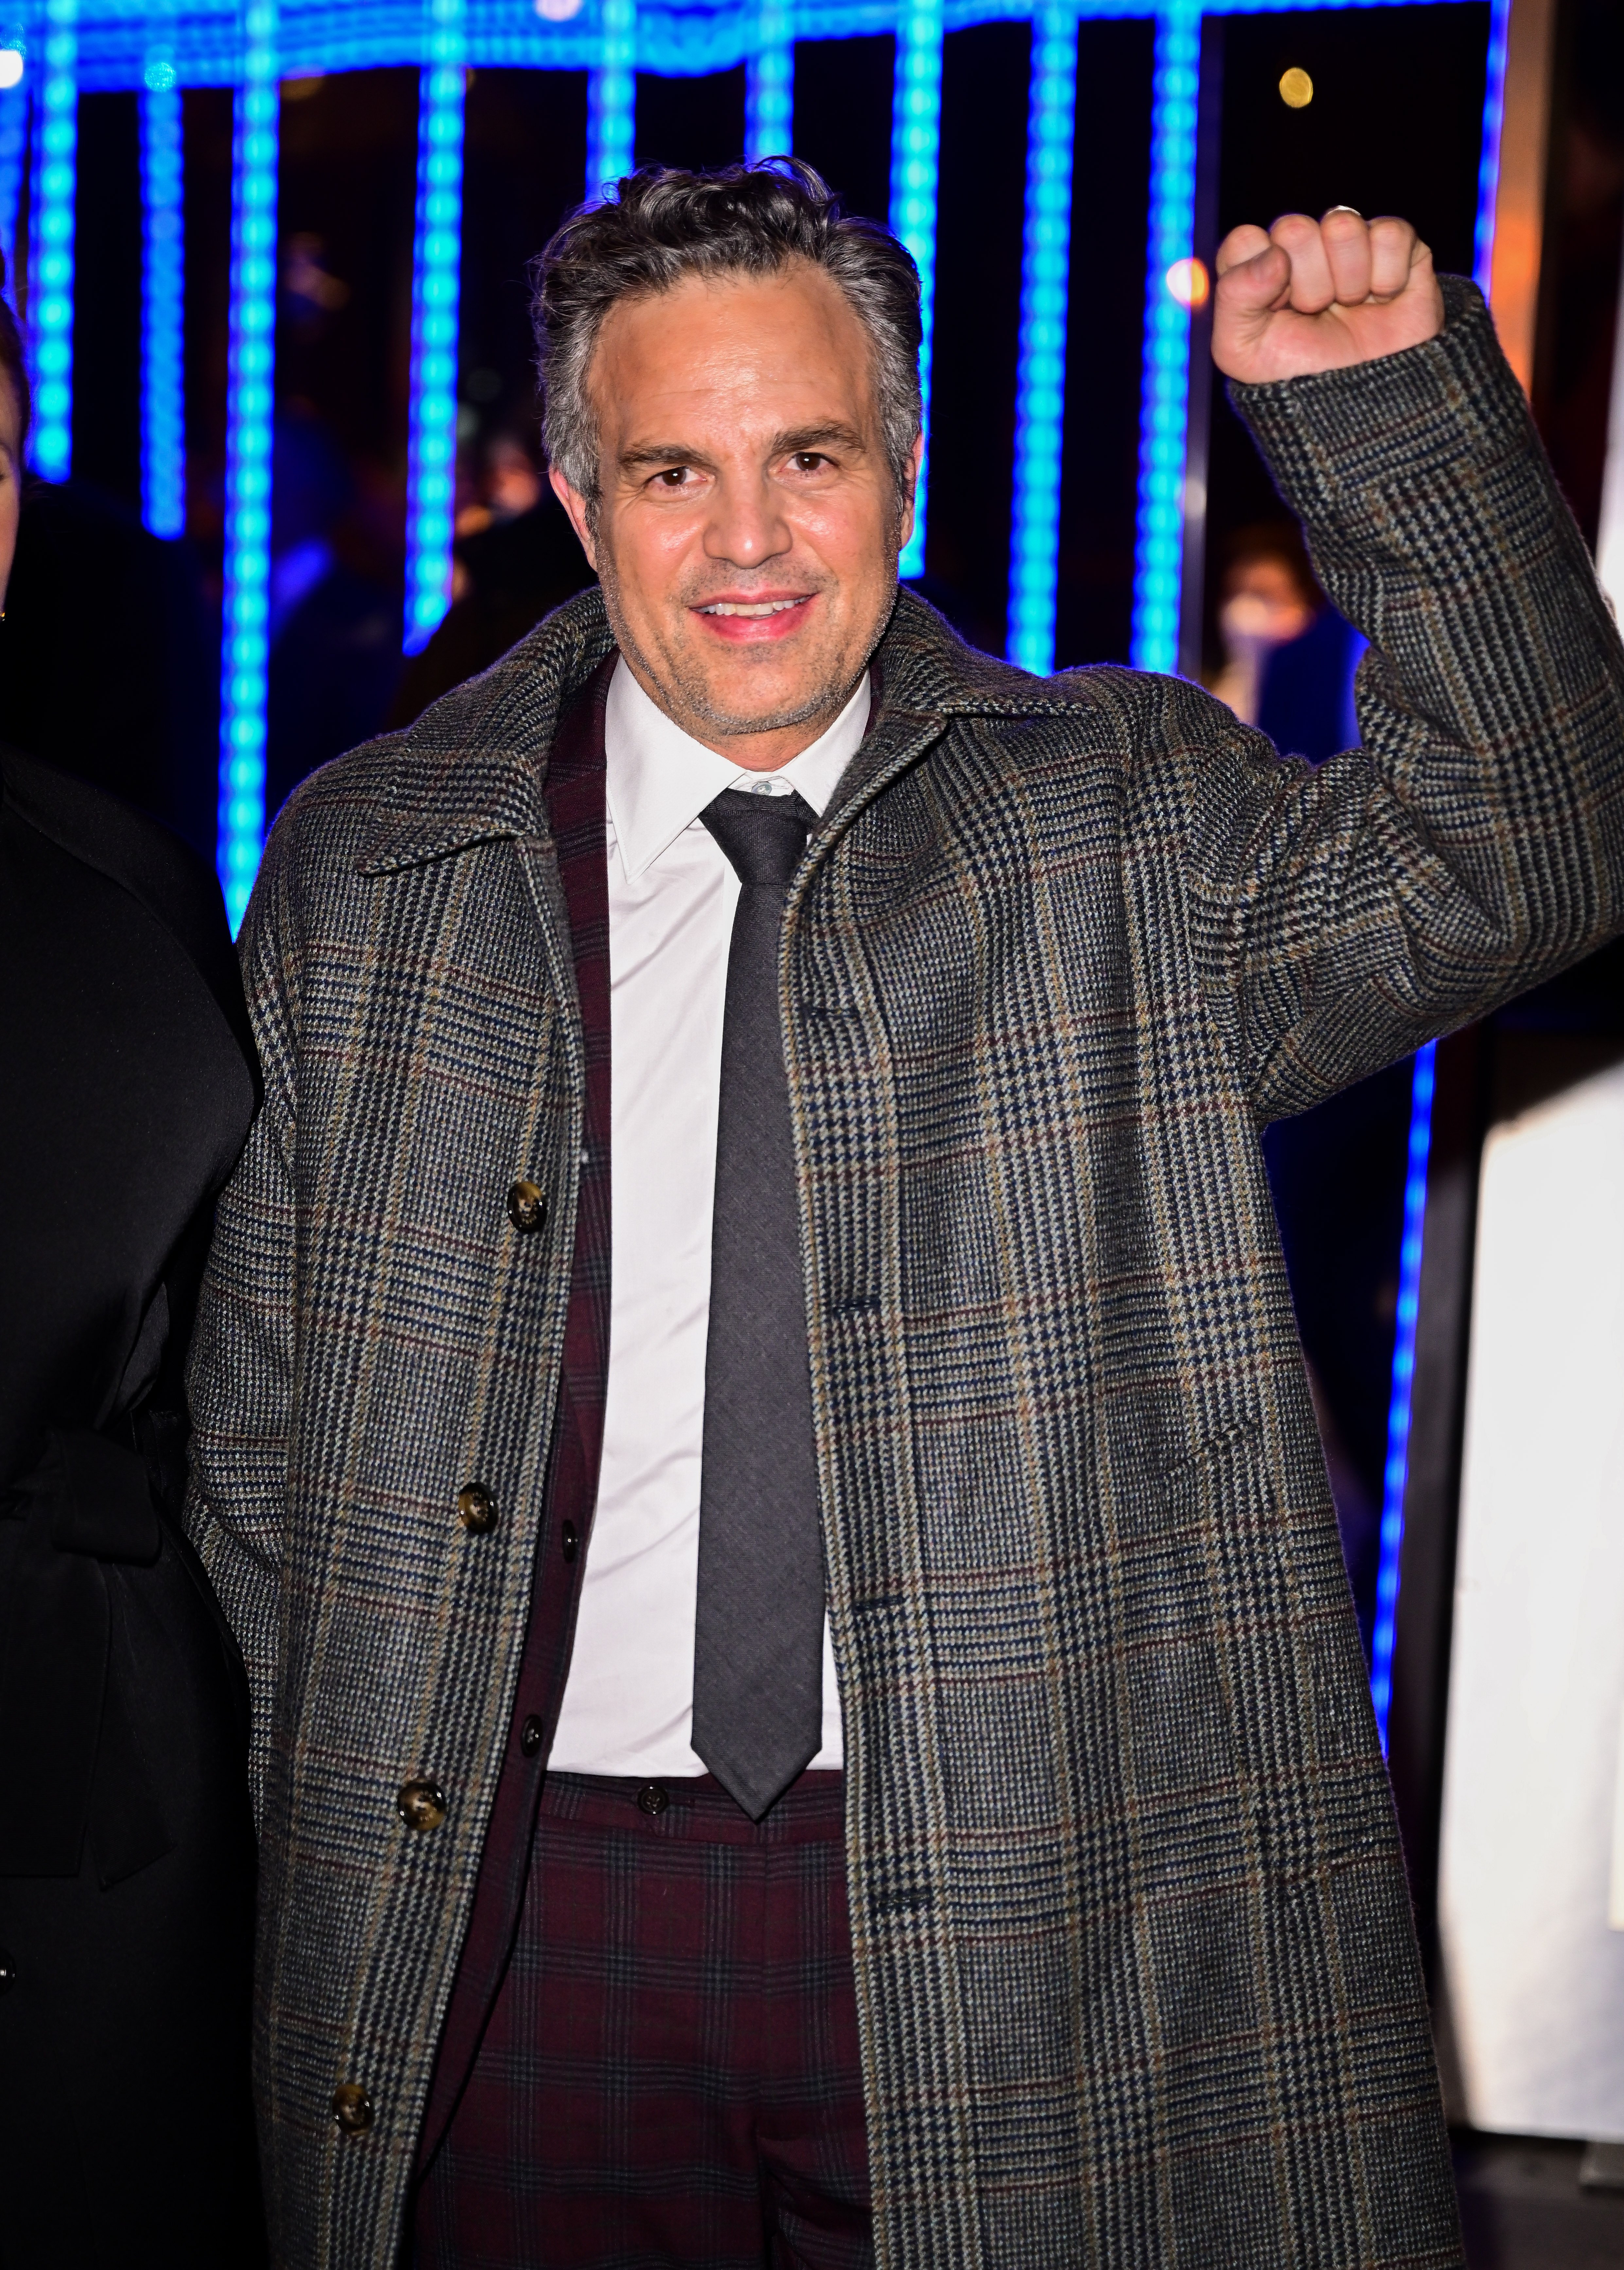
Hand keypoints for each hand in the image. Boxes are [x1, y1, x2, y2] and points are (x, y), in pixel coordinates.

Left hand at [1211, 208, 1443, 383]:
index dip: (1260, 279)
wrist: (1360, 406)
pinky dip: (1388, 277)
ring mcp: (1350, 243)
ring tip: (1350, 307)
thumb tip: (1273, 255)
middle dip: (1306, 283)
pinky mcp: (1397, 245)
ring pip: (1342, 223)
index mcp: (1259, 266)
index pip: (1245, 240)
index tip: (1277, 311)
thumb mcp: (1242, 350)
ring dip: (1347, 279)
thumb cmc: (1297, 375)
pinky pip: (1390, 233)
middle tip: (1316, 313)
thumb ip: (1234, 296)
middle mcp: (1302, 247)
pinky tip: (1383, 299)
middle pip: (1294, 228)